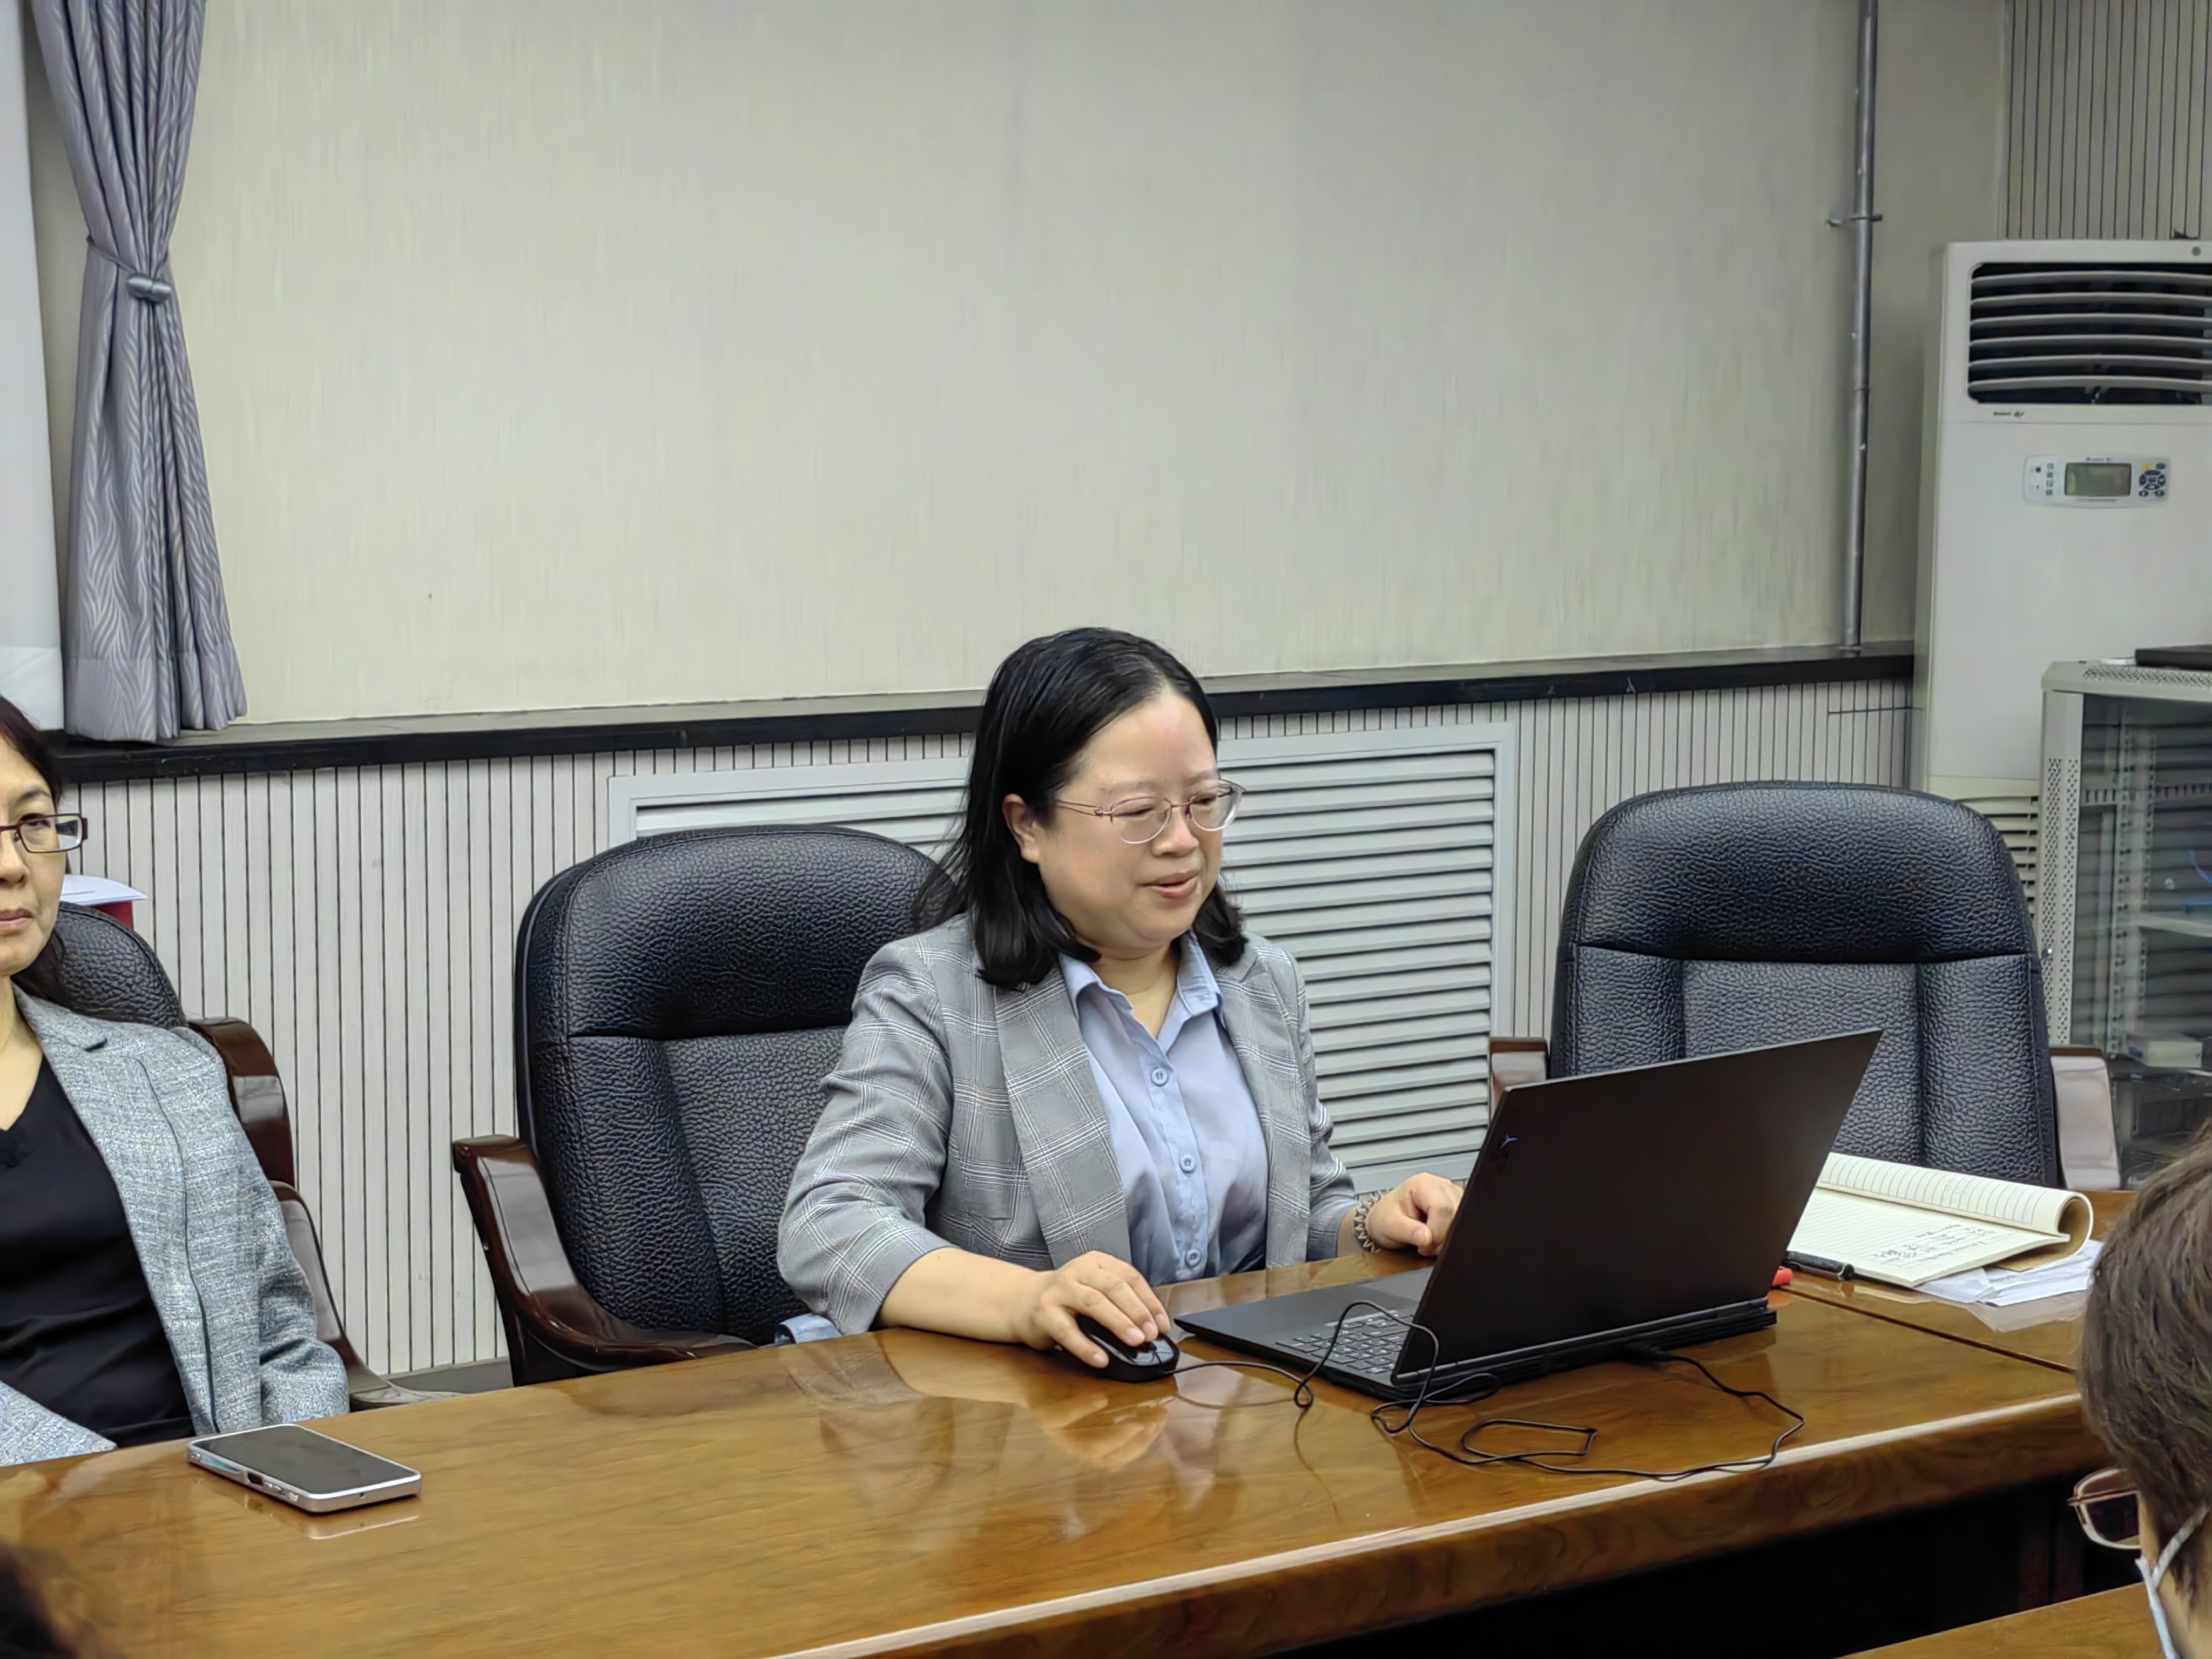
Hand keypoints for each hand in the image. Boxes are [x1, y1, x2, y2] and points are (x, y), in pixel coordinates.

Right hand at [1013, 1251, 1169, 1367]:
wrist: (1023, 1301)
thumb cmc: (1068, 1299)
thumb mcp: (1095, 1289)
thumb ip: (1119, 1301)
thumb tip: (1152, 1327)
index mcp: (1096, 1263)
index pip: (1130, 1277)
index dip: (1149, 1301)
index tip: (1162, 1325)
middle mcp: (1078, 1271)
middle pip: (1113, 1287)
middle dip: (1137, 1311)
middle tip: (1150, 1334)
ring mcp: (1059, 1290)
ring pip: (1093, 1303)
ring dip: (1118, 1323)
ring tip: (1135, 1341)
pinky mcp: (1043, 1313)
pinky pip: (1067, 1331)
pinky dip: (1086, 1347)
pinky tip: (1101, 1360)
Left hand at [1364, 1173, 1462, 1256]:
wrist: (1387, 1220)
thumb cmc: (1387, 1218)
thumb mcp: (1389, 1226)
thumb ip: (1407, 1231)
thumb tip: (1427, 1237)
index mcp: (1422, 1184)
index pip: (1442, 1207)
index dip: (1437, 1231)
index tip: (1424, 1245)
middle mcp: (1441, 1185)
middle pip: (1456, 1212)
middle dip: (1443, 1236)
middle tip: (1426, 1247)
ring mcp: (1452, 1195)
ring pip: (1463, 1218)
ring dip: (1449, 1237)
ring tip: (1430, 1243)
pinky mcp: (1458, 1206)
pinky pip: (1464, 1222)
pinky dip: (1452, 1235)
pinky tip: (1438, 1239)